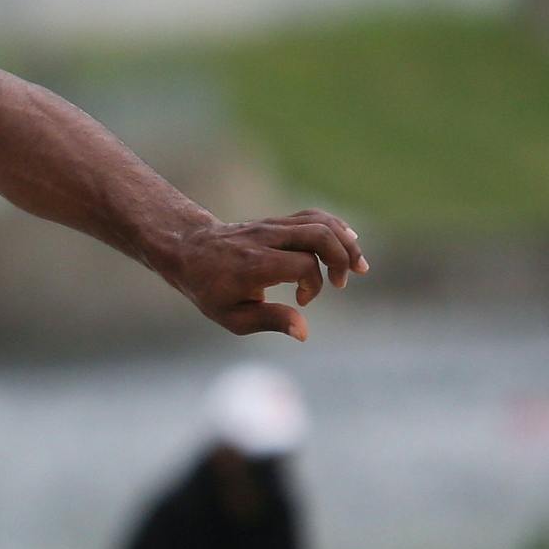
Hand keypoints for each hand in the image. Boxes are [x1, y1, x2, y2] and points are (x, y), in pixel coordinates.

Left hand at [158, 211, 367, 339]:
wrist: (189, 251)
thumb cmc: (210, 289)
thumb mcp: (231, 316)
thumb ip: (270, 321)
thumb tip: (304, 332)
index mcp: (254, 264)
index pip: (302, 264)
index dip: (313, 286)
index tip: (301, 302)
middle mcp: (266, 239)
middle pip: (319, 234)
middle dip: (341, 258)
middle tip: (341, 283)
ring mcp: (272, 226)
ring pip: (320, 221)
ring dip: (346, 243)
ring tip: (359, 267)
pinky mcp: (278, 221)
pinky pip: (314, 217)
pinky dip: (337, 229)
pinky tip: (350, 244)